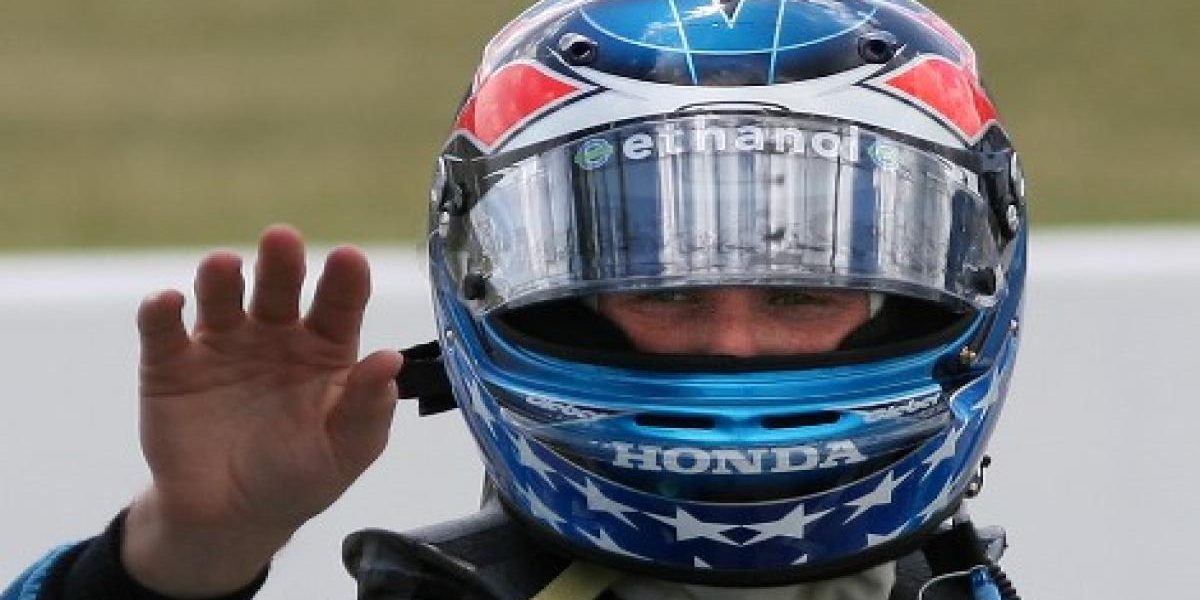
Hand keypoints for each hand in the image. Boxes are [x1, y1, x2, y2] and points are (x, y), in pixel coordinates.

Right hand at [122, 225, 401, 596]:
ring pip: (221, 297)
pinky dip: (161, 312)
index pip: (339, 304)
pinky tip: (168, 303)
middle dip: (281, 262)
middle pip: (279, 287)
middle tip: (282, 239)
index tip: (349, 258)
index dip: (345, 280)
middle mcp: (275, 335)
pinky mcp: (170, 365)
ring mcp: (223, 344)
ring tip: (223, 266)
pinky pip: (163, 330)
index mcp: (324, 349)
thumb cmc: (300, 476)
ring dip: (220, 278)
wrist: (229, 517)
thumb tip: (391, 360)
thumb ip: (367, 407)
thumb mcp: (344, 449)